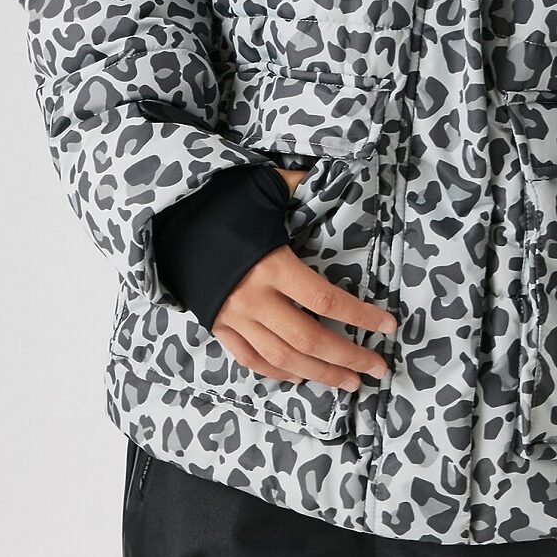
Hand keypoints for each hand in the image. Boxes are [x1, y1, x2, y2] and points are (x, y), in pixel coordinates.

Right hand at [211, 166, 397, 391]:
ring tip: (350, 383)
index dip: (360, 316)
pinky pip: (251, 360)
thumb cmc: (221, 204)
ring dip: (320, 374)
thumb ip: (301, 185)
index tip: (388, 326)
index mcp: (272, 266)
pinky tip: (302, 377)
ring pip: (283, 358)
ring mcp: (234, 318)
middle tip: (377, 369)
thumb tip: (335, 174)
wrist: (168, 224)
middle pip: (309, 339)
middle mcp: (254, 299)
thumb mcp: (264, 188)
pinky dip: (279, 373)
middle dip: (348, 357)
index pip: (325, 300)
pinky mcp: (218, 326)